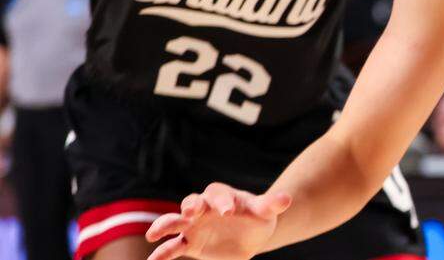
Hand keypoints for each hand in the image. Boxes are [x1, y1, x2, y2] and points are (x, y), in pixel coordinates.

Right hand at [145, 182, 291, 259]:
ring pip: (175, 222)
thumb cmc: (257, 216)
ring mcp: (194, 225)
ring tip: (154, 233)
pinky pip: (173, 247)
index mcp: (222, 195)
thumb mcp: (266, 211)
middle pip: (192, 201)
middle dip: (190, 206)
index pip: (219, 194)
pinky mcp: (190, 244)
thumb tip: (287, 198)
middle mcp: (204, 208)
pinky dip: (162, 252)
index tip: (229, 212)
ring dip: (165, 225)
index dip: (223, 201)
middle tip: (191, 211)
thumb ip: (272, 204)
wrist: (252, 233)